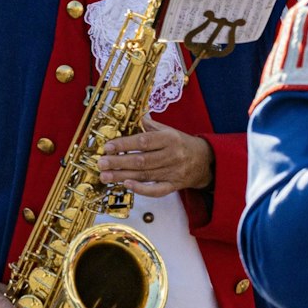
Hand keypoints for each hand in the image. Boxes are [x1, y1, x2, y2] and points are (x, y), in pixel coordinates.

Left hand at [98, 117, 213, 196]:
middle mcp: (172, 155)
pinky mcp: (174, 186)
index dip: (124, 144)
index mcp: (170, 139)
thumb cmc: (182, 144)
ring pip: (145, 175)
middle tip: (101, 163)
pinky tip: (127, 185)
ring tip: (105, 176)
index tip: (108, 147)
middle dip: (118, 162)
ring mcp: (173, 172)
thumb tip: (135, 116)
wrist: (205, 161)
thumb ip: (151, 125)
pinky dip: (142, 189)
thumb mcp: (169, 130)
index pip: (143, 141)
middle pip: (141, 160)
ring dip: (122, 176)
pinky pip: (157, 190)